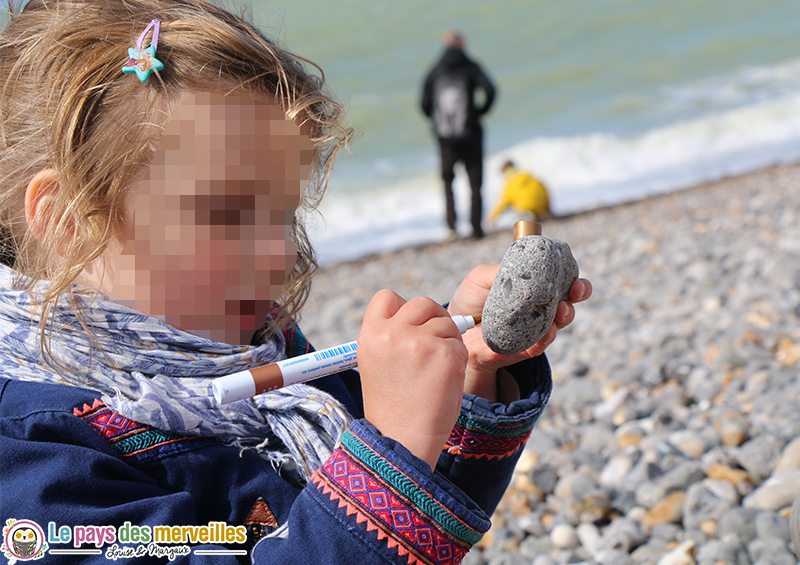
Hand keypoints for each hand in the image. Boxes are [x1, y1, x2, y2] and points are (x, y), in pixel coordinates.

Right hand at [357, 290, 468, 470]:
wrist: (402, 441)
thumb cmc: (392, 406)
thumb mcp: (378, 364)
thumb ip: (394, 336)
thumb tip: (426, 314)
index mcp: (370, 334)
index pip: (387, 297)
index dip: (402, 308)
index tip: (409, 328)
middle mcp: (393, 333)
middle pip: (422, 303)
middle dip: (433, 319)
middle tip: (433, 346)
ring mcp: (421, 342)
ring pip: (446, 322)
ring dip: (447, 341)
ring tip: (434, 371)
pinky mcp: (447, 354)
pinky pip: (460, 344)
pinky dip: (458, 359)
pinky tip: (444, 380)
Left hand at [448, 264, 591, 401]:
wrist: (458, 332)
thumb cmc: (470, 301)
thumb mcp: (481, 278)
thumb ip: (499, 270)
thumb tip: (518, 263)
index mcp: (531, 285)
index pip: (557, 276)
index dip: (569, 273)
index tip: (572, 270)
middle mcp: (538, 304)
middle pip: (568, 297)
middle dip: (578, 292)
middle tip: (576, 290)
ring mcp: (536, 325)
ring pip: (561, 320)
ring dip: (566, 313)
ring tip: (561, 309)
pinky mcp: (529, 345)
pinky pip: (545, 341)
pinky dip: (548, 334)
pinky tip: (547, 329)